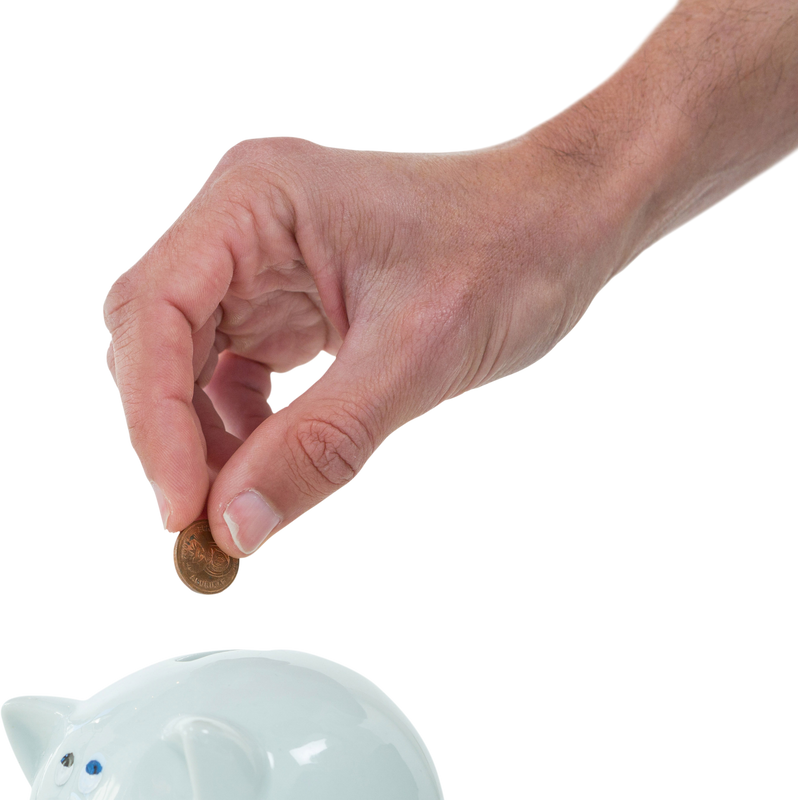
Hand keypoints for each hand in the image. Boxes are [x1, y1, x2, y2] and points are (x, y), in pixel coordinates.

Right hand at [101, 134, 611, 558]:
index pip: (156, 313)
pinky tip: (264, 463)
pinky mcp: (289, 299)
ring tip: (233, 506)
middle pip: (156, 339)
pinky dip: (238, 427)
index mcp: (257, 200)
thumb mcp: (415, 358)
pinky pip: (233, 371)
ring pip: (187, 362)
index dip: (153, 420)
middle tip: (200, 522)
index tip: (180, 508)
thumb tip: (237, 524)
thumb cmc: (510, 250)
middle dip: (170, 434)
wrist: (565, 225)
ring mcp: (265, 260)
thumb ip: (319, 445)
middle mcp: (246, 222)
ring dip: (200, 439)